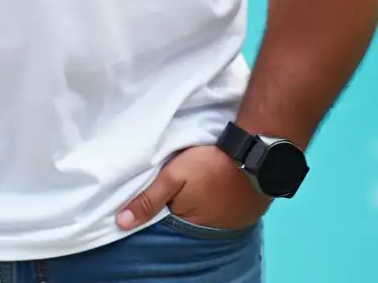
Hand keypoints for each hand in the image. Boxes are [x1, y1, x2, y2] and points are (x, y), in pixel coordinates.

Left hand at [117, 145, 269, 231]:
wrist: (256, 151)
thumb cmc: (211, 163)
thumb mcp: (173, 176)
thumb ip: (149, 199)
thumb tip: (121, 223)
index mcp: (190, 222)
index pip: (168, 218)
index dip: (162, 203)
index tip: (159, 190)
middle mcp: (212, 228)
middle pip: (189, 216)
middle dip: (183, 204)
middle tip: (182, 184)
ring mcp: (233, 220)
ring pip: (209, 212)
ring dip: (203, 201)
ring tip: (201, 183)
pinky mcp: (248, 209)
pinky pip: (228, 208)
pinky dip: (221, 199)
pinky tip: (219, 186)